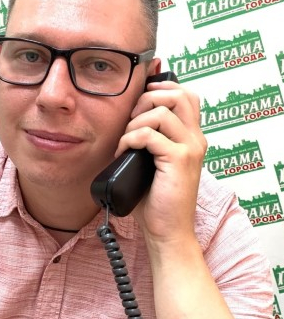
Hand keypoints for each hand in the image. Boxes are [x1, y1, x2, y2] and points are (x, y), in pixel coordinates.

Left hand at [115, 79, 206, 246]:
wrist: (167, 230)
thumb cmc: (156, 198)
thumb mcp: (153, 161)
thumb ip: (149, 139)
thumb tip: (126, 119)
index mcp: (191, 137)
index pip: (186, 95)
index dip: (163, 88)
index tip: (140, 98)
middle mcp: (195, 139)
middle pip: (178, 95)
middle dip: (148, 99)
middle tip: (131, 120)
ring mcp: (190, 149)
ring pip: (161, 112)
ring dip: (135, 123)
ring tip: (125, 141)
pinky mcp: (179, 160)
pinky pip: (149, 135)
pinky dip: (129, 139)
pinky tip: (122, 152)